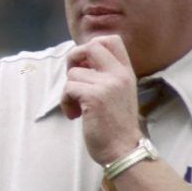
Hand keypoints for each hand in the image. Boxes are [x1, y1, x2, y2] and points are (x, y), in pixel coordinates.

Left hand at [61, 35, 141, 164]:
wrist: (123, 149)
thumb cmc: (117, 125)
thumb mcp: (119, 94)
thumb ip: (106, 76)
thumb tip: (80, 62)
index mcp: (126, 72)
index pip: (112, 40)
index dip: (92, 46)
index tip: (86, 65)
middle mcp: (119, 74)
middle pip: (91, 46)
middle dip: (74, 59)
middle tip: (74, 80)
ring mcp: (108, 84)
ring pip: (73, 73)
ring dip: (68, 91)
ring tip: (77, 108)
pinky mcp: (94, 97)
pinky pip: (68, 88)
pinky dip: (65, 102)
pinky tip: (74, 115)